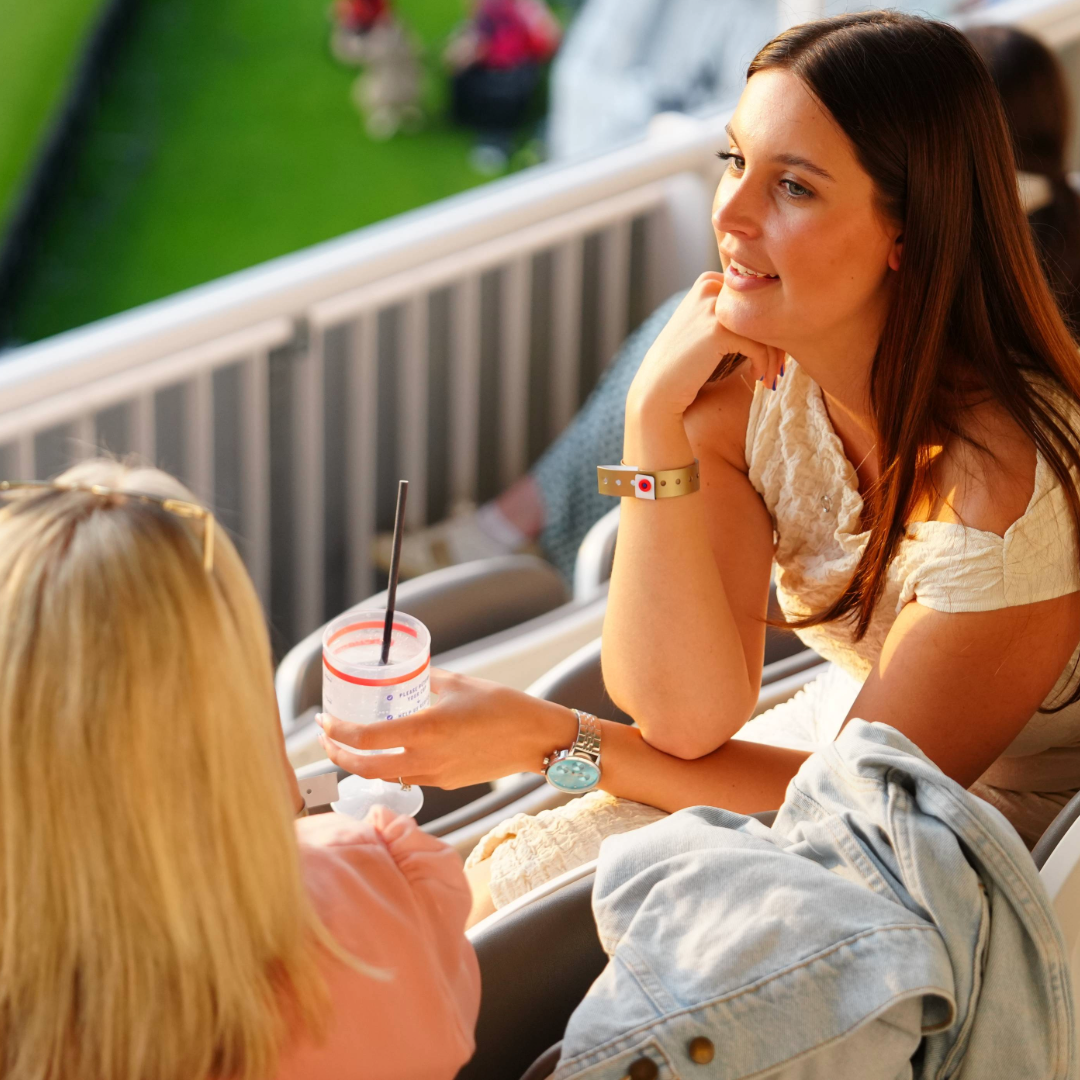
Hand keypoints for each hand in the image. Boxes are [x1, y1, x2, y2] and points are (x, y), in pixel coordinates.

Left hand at [316, 668, 578, 788]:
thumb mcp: (459, 684)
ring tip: (349, 745)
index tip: (323, 720)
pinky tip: (390, 751)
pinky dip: (390, 766)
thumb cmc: (503, 706)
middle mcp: (426, 758)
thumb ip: (427, 679)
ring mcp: (436, 774)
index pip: (365, 739)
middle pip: (365, 768)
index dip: (336, 732)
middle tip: (326, 738)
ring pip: (384, 777)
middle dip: (338, 755)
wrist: (537, 739)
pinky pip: (408, 777)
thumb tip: (407, 670)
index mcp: (425, 730)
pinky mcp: (447, 781)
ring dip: (361, 764)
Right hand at [627, 273, 783, 421]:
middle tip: (779, 365)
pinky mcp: (717, 330)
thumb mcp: (706, 327)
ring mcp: (712, 306)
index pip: (757, 294)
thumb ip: (733, 313)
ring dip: (775, 355)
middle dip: (777, 338)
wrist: (659, 387)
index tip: (773, 350)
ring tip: (772, 375)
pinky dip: (763, 364)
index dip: (770, 321)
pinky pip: (758, 345)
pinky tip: (757, 378)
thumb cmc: (687, 363)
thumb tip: (783, 310)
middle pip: (764, 306)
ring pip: (765, 326)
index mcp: (708, 281)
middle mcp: (710, 287)